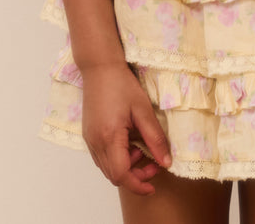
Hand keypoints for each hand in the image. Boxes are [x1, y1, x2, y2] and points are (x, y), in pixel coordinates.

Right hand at [81, 61, 172, 195]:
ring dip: (126, 167)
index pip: (122, 174)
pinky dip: (117, 158)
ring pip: (107, 168)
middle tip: (154, 164)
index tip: (153, 185)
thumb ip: (155, 138)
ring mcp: (89, 139)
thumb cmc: (122, 84)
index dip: (138, 185)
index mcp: (109, 137)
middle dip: (135, 176)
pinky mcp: (88, 135)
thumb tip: (166, 162)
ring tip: (142, 149)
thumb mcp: (143, 110)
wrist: (100, 68)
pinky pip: (102, 157)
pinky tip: (129, 143)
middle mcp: (95, 143)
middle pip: (114, 175)